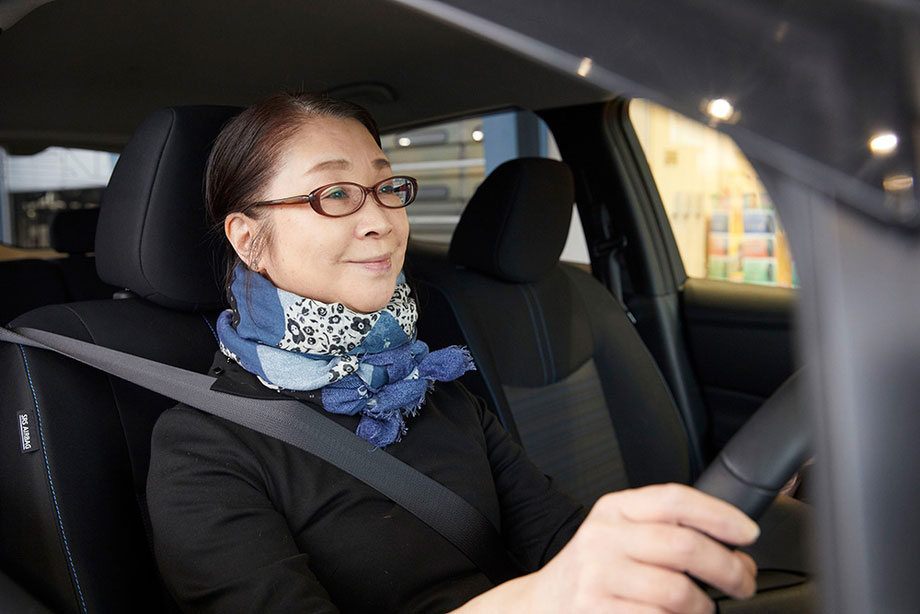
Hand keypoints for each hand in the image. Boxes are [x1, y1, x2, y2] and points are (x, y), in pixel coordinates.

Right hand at [526, 483, 758, 612]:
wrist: (543, 605)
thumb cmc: (594, 572)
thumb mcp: (619, 535)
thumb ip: (664, 530)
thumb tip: (734, 549)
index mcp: (614, 510)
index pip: (674, 500)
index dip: (719, 514)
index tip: (748, 533)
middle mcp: (604, 537)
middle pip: (684, 546)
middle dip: (728, 568)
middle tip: (743, 582)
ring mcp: (598, 576)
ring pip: (678, 591)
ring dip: (704, 606)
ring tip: (702, 608)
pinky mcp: (597, 611)